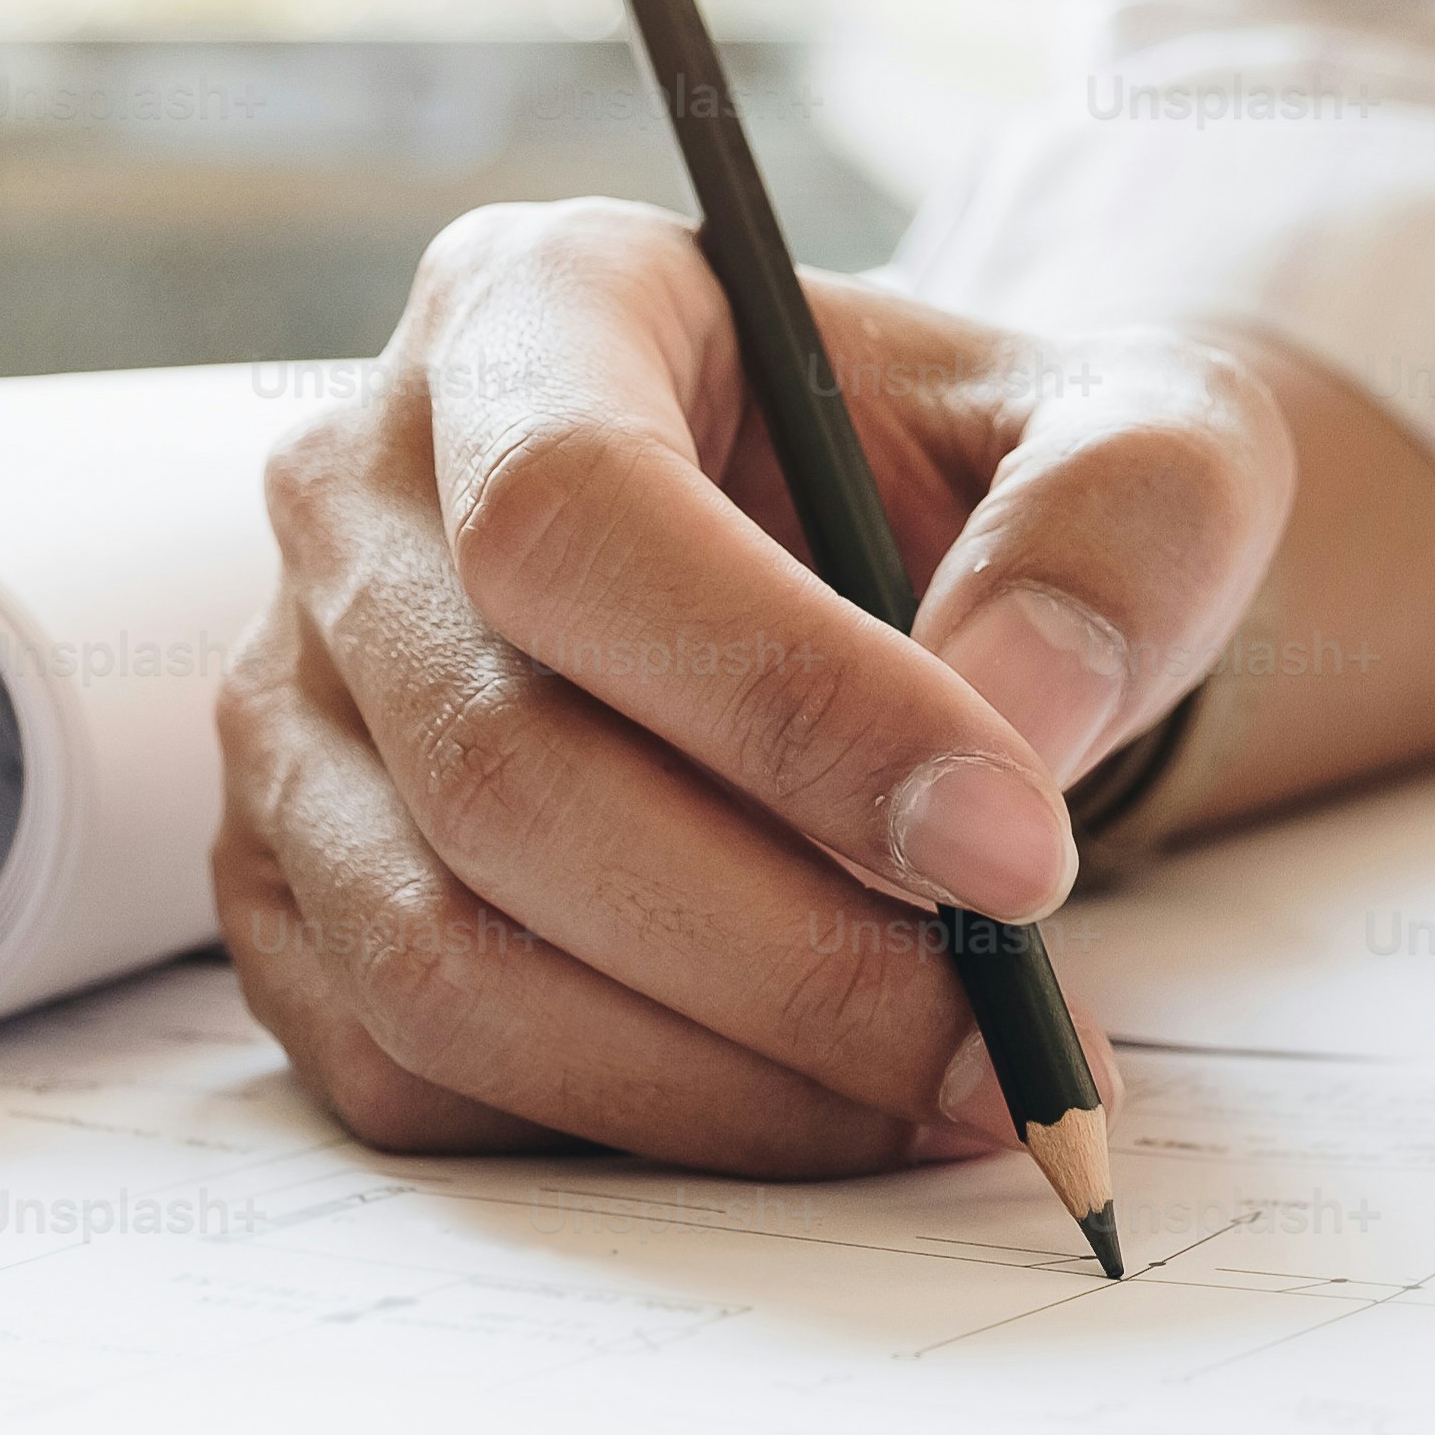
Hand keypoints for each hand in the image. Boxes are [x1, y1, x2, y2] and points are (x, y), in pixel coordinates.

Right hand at [216, 202, 1294, 1172]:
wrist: (919, 577)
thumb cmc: (999, 488)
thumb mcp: (1143, 436)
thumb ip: (1120, 535)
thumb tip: (1012, 736)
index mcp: (528, 307)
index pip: (571, 511)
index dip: (786, 707)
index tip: (1013, 859)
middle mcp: (354, 493)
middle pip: (500, 764)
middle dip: (782, 949)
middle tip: (1011, 1039)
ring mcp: (292, 703)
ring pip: (440, 952)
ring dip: (716, 1075)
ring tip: (948, 1090)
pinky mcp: (291, 892)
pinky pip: (410, 1067)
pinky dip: (631, 1127)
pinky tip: (818, 1104)